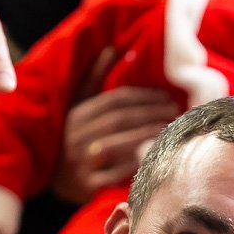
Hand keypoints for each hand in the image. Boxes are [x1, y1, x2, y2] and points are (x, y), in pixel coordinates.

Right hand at [51, 52, 181, 203]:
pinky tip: (155, 156)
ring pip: (117, 145)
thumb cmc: (76, 138)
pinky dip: (135, 164)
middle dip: (150, 114)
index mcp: (76, 115)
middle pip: (119, 120)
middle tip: (175, 111)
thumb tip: (112, 48)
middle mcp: (76, 137)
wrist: (59, 182)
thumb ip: (94, 79)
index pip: (114, 100)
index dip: (142, 96)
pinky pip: (115, 174)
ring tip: (170, 130)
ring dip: (147, 136)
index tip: (166, 95)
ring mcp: (81, 162)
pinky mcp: (87, 186)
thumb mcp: (78, 107)